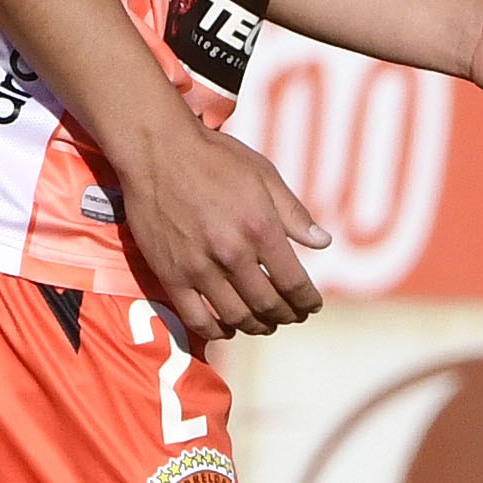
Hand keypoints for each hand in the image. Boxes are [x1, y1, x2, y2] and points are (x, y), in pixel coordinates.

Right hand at [114, 114, 332, 343]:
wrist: (158, 151)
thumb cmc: (216, 159)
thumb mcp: (265, 177)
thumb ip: (294, 215)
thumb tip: (324, 243)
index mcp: (260, 229)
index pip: (294, 283)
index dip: (308, 301)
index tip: (313, 306)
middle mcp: (232, 253)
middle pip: (268, 305)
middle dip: (287, 316)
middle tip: (293, 317)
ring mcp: (199, 268)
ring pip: (236, 317)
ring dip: (256, 326)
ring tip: (265, 323)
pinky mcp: (170, 275)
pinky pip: (196, 318)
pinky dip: (216, 331)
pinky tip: (227, 329)